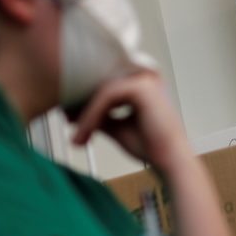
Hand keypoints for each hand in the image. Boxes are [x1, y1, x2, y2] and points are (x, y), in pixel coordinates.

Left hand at [68, 71, 188, 172]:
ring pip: (100, 91)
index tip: (68, 114)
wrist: (170, 161)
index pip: (105, 84)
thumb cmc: (150, 145)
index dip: (84, 98)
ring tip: (78, 137)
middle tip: (66, 119)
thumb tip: (72, 112)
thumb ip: (98, 116)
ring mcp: (143, 78)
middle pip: (101, 84)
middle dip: (80, 103)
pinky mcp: (140, 87)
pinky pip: (106, 96)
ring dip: (85, 114)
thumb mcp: (116, 126)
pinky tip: (86, 132)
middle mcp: (142, 75)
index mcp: (140, 82)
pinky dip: (92, 115)